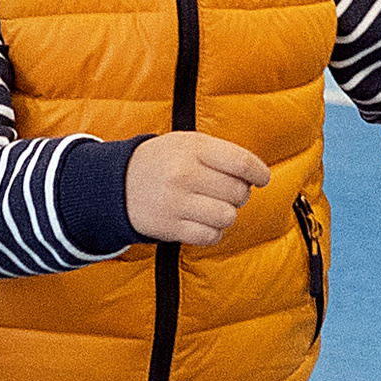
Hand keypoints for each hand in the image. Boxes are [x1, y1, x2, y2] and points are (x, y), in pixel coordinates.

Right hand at [125, 132, 268, 246]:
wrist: (118, 183)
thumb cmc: (162, 161)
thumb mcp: (188, 143)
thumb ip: (221, 154)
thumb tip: (255, 175)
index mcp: (192, 148)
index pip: (241, 162)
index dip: (259, 173)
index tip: (262, 178)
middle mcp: (184, 174)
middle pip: (238, 192)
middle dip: (239, 194)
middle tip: (225, 191)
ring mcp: (176, 202)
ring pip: (227, 216)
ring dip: (226, 214)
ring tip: (213, 207)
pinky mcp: (169, 227)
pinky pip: (210, 236)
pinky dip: (213, 232)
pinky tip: (203, 222)